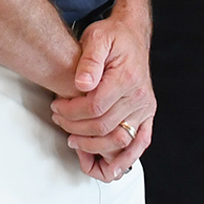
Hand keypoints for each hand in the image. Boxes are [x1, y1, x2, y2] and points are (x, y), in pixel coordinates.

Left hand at [50, 15, 154, 183]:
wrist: (132, 35)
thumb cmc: (113, 37)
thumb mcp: (97, 37)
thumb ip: (89, 60)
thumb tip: (81, 85)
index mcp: (127, 77)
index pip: (95, 106)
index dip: (72, 112)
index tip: (56, 108)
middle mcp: (139, 96)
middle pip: (104, 125)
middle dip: (76, 128)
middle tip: (59, 121)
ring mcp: (145, 108)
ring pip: (120, 140)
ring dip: (95, 148)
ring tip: (75, 143)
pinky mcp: (147, 115)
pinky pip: (140, 143)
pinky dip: (125, 159)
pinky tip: (110, 168)